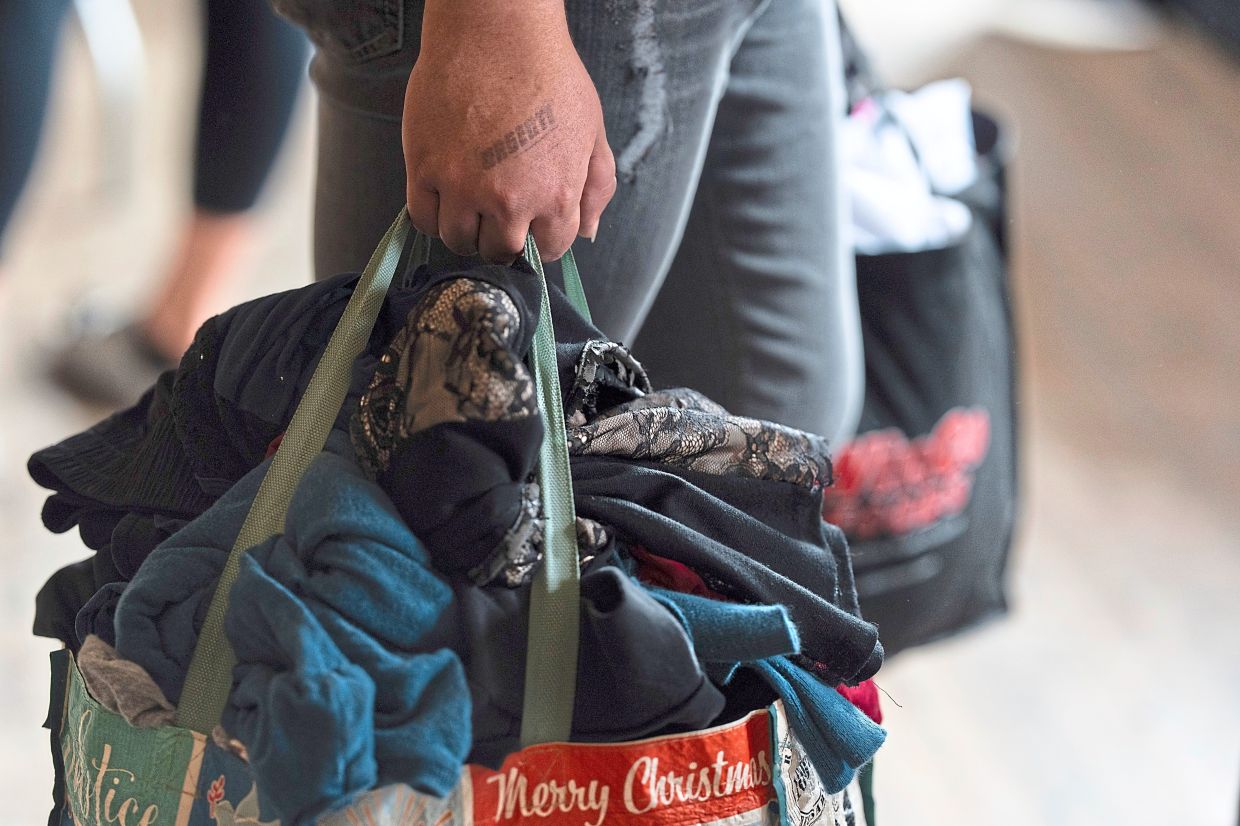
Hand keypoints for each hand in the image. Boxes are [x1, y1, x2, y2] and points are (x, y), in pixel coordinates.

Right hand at [403, 0, 615, 262]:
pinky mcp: (425, 169)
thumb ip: (595, 188)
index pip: (549, 250)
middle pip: (500, 252)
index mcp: (556, 196)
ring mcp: (462, 187)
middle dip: (504, 240)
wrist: (496, 32)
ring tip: (471, 207)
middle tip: (499, 216)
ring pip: (459, 242)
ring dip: (466, 232)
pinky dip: (434, 216)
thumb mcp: (592, 132)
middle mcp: (508, 201)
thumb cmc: (548, 75)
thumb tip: (586, 231)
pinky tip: (445, 197)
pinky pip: (423, 218)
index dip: (543, 239)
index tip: (534, 226)